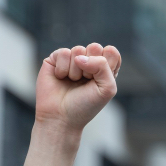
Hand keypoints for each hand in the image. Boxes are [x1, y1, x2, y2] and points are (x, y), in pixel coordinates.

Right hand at [19, 44, 120, 165]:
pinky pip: (63, 53)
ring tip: (72, 82)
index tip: (99, 81)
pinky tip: (60, 78)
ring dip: (76, 71)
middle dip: (91, 66)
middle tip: (85, 82)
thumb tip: (80, 57)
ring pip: (78, 50)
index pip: (111, 51)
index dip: (106, 64)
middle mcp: (88, 62)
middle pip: (95, 47)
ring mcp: (71, 60)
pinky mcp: (55, 60)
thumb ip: (103, 65)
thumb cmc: (85, 106)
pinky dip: (63, 68)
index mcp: (104, 68)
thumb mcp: (107, 88)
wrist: (61, 118)